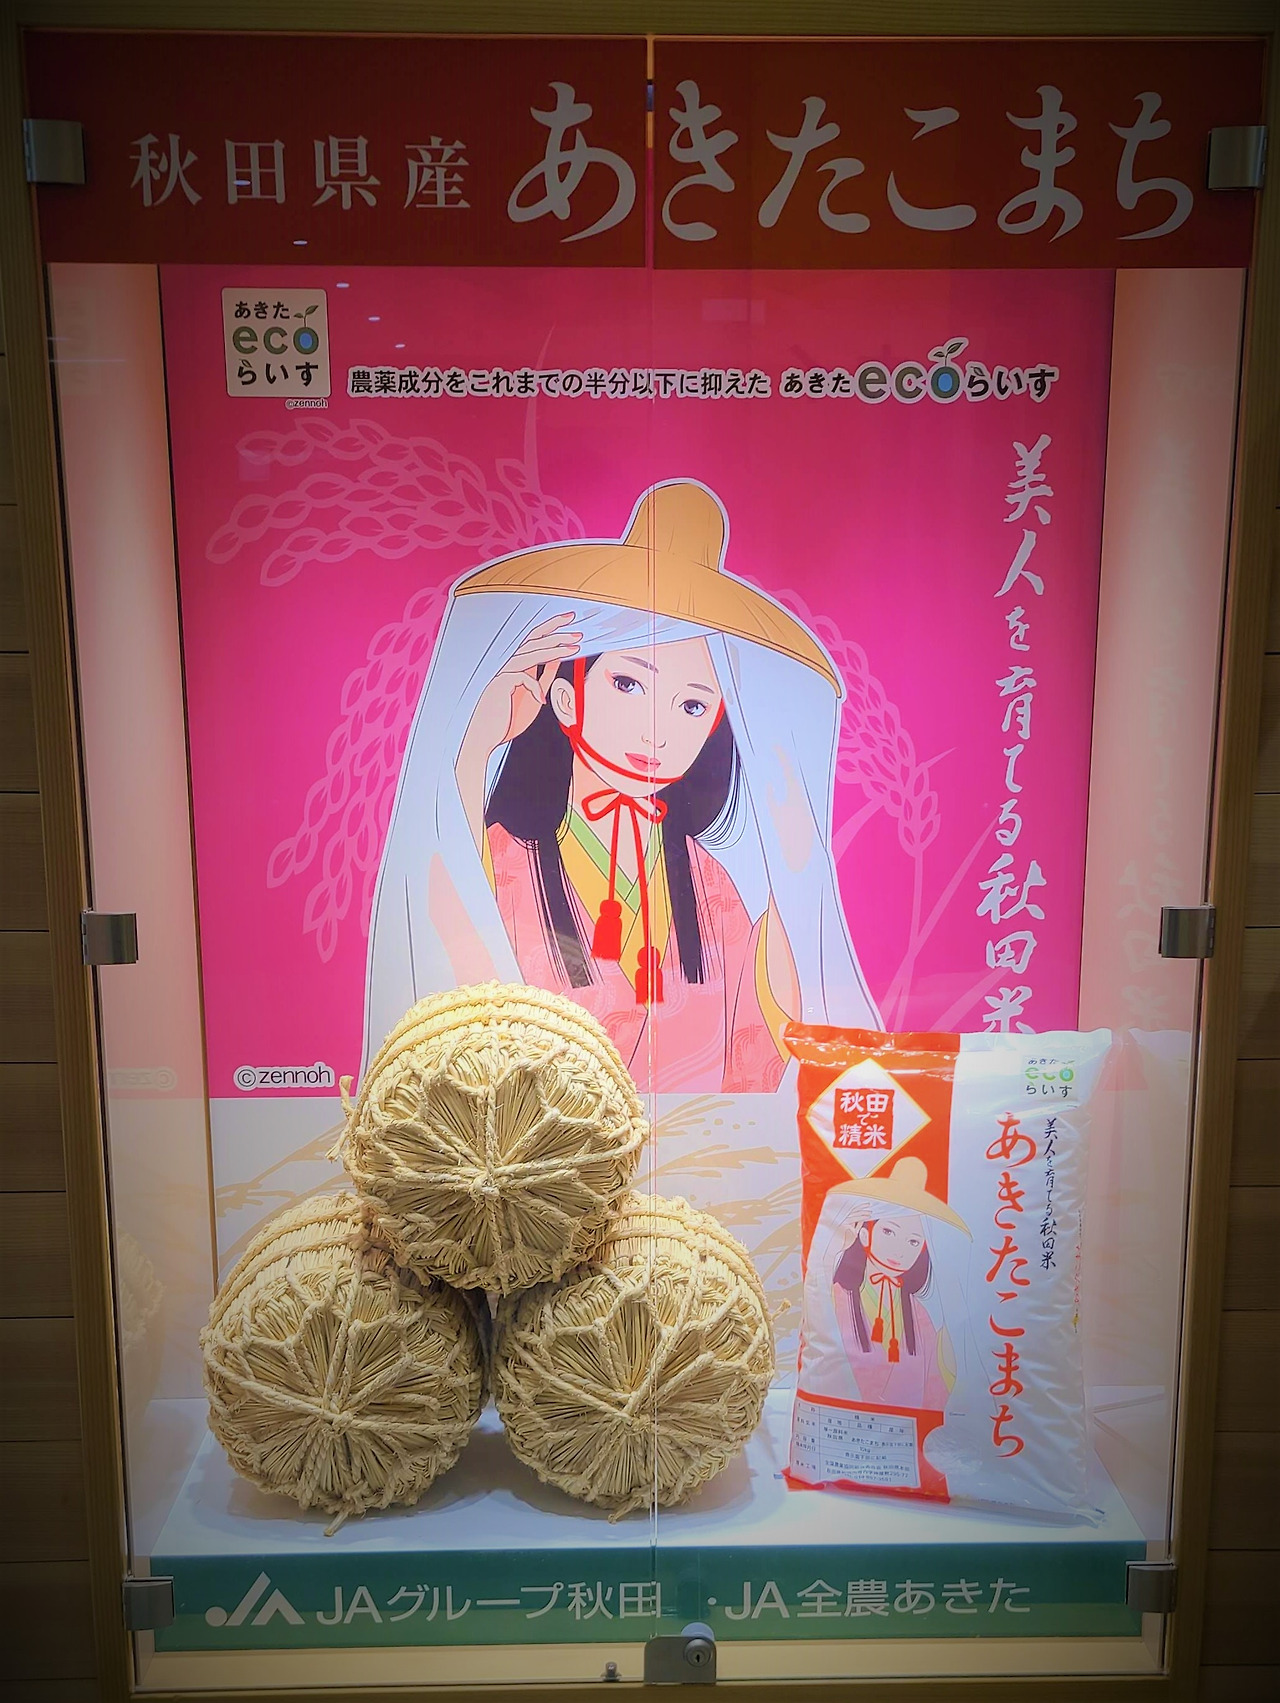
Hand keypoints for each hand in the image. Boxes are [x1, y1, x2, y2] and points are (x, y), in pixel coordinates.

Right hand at [465, 613, 581, 759]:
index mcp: (518, 666)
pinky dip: (534, 686)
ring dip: (553, 649)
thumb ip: (544, 676)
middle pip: (533, 641)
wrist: (485, 738)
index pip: (535, 640)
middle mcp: (510, 665)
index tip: (570, 621)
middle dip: (557, 635)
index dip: (552, 628)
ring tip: (573, 648)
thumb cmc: (508, 718)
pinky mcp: (499, 684)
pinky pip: (522, 677)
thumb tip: (558, 659)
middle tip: (578, 633)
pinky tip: (541, 699)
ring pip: (529, 654)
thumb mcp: (534, 695)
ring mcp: (503, 673)